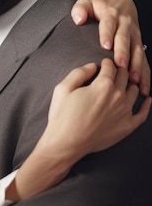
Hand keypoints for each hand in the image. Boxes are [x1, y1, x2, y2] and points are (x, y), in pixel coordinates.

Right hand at [8, 59, 150, 201]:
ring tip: (125, 83)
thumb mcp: (63, 88)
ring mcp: (125, 112)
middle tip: (114, 71)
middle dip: (119, 70)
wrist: (66, 143)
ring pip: (135, 90)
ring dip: (130, 84)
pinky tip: (147, 99)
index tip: (104, 63)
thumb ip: (79, 72)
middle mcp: (118, 96)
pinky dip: (146, 104)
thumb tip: (92, 66)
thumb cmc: (62, 117)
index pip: (111, 66)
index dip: (106, 62)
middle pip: (124, 75)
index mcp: (103, 85)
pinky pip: (143, 113)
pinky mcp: (127, 126)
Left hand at [71, 0, 149, 95]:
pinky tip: (143, 87)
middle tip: (120, 64)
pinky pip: (144, 60)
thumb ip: (80, 9)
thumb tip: (78, 18)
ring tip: (133, 78)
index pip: (109, 24)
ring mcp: (134, 35)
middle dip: (123, 52)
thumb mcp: (88, 3)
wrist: (121, 2)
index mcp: (111, 14)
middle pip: (124, 39)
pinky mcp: (138, 45)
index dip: (107, 34)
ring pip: (137, 50)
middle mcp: (125, 24)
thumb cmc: (101, 6)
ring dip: (136, 65)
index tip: (105, 45)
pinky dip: (145, 74)